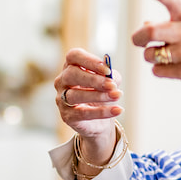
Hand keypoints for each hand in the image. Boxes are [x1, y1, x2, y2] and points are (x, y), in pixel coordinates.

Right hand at [54, 48, 121, 166]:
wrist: (101, 123)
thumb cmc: (103, 96)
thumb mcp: (110, 83)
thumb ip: (110, 77)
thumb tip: (113, 75)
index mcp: (72, 67)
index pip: (73, 56)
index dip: (89, 61)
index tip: (107, 67)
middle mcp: (62, 82)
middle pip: (72, 75)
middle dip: (93, 80)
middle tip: (112, 84)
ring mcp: (61, 100)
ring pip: (76, 95)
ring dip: (99, 96)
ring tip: (118, 96)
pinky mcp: (67, 117)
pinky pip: (82, 114)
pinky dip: (102, 112)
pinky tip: (119, 110)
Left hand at [130, 0, 180, 114]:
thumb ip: (170, 25)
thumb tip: (145, 25)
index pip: (175, 2)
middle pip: (152, 32)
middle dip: (138, 38)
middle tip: (138, 41)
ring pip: (150, 55)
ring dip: (151, 57)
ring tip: (165, 57)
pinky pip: (158, 70)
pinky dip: (160, 70)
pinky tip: (173, 68)